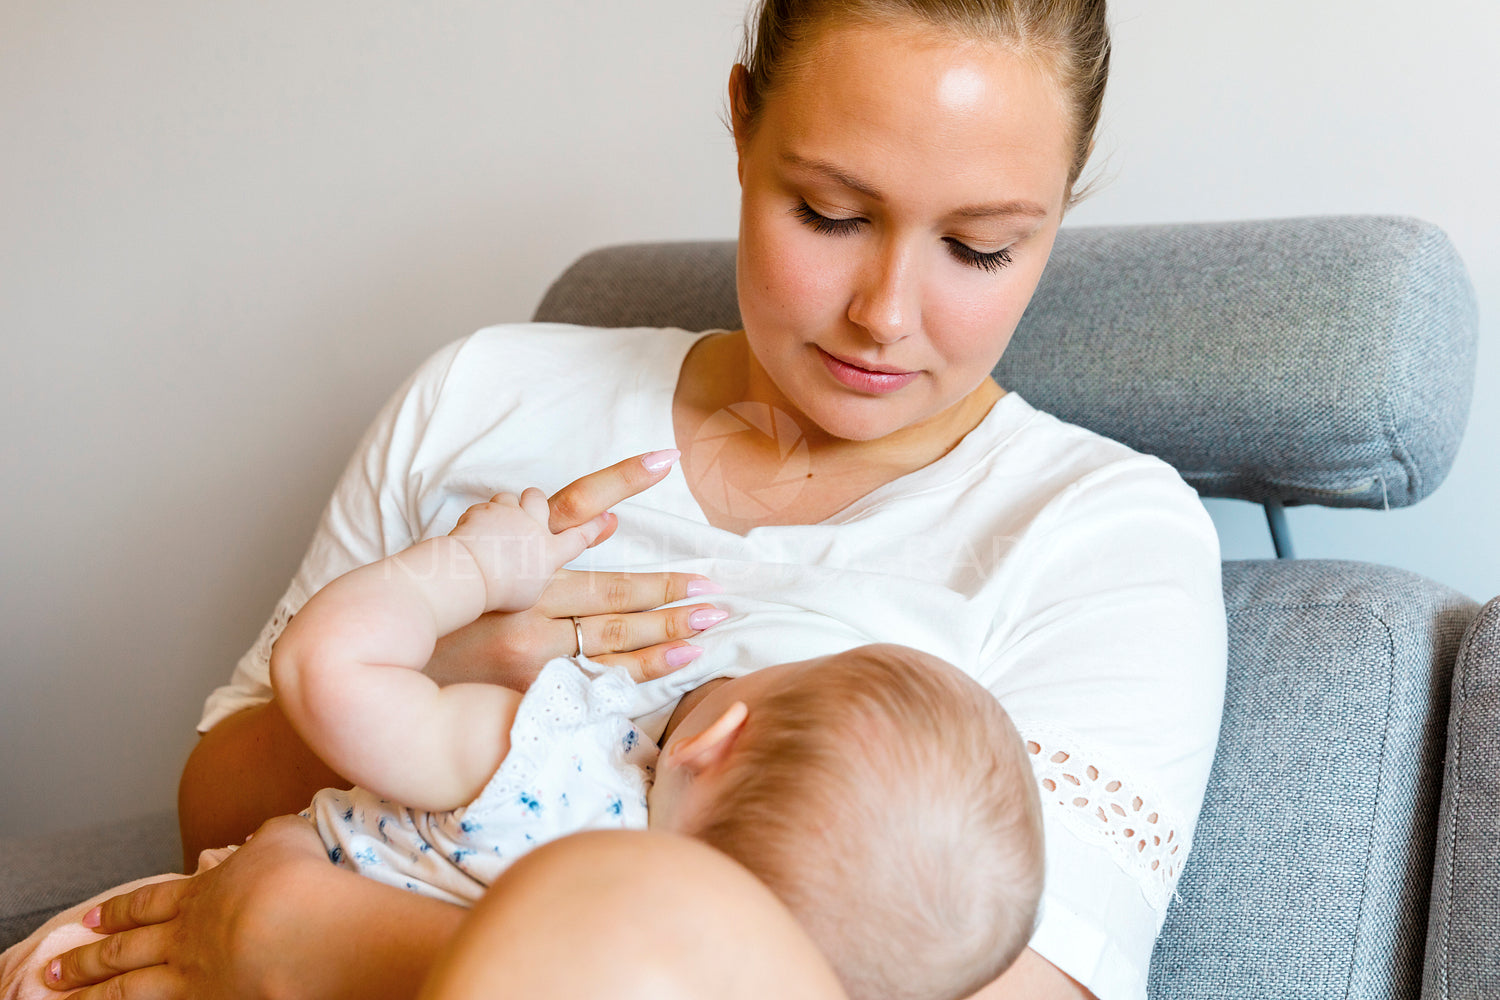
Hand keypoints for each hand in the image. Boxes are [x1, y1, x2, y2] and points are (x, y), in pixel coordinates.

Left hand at [45, 817, 465, 999]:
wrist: (300, 926)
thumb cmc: (295, 877)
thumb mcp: (284, 836)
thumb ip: (270, 836)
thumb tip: (269, 836)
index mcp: (200, 894)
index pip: (148, 903)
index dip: (119, 911)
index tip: (91, 919)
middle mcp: (186, 938)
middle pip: (125, 949)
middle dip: (87, 960)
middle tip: (55, 970)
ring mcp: (193, 977)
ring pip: (128, 990)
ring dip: (93, 995)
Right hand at [426, 450, 725, 687]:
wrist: (388, 679)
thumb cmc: (443, 619)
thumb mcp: (482, 561)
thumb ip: (544, 538)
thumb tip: (606, 521)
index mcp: (516, 558)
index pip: (577, 505)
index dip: (622, 481)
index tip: (665, 458)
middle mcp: (526, 599)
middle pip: (613, 588)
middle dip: (669, 587)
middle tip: (715, 586)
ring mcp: (530, 648)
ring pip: (615, 634)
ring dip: (669, 627)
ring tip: (711, 617)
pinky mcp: (531, 688)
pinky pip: (600, 678)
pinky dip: (643, 669)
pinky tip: (680, 660)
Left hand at [447, 487, 610, 613]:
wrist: (470, 575)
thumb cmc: (500, 593)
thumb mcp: (530, 597)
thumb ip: (539, 579)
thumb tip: (538, 574)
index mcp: (550, 552)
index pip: (580, 536)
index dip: (595, 527)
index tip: (606, 517)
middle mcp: (532, 528)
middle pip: (540, 500)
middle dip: (535, 503)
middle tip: (528, 515)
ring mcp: (507, 515)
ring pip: (510, 497)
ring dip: (506, 508)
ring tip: (498, 526)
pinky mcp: (483, 511)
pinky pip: (484, 507)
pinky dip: (481, 517)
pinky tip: (475, 533)